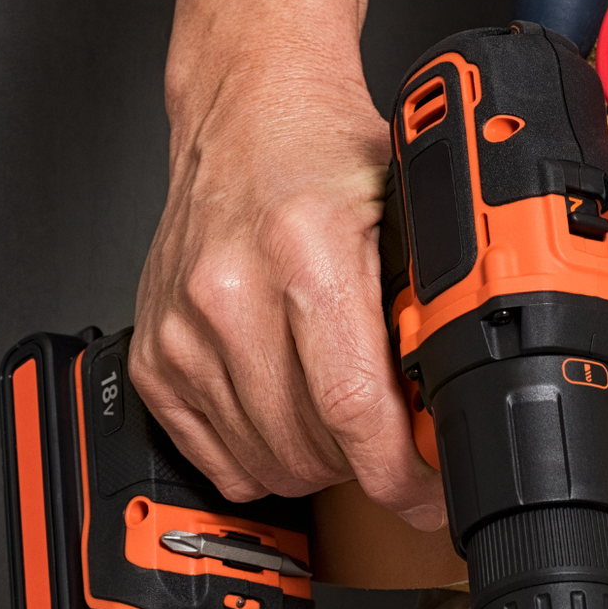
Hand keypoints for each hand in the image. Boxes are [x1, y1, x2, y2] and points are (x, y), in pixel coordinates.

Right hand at [129, 0, 446, 530]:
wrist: (242, 115)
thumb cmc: (319, 156)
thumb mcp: (406, 212)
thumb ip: (428, 307)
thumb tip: (454, 405)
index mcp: (302, 254)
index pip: (352, 408)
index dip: (400, 474)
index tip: (429, 494)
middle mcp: (228, 295)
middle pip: (310, 449)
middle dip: (365, 463)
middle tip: (390, 434)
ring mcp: (181, 331)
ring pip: (264, 464)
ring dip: (314, 461)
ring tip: (338, 413)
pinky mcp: (153, 357)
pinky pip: (215, 458)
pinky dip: (259, 455)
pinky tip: (286, 412)